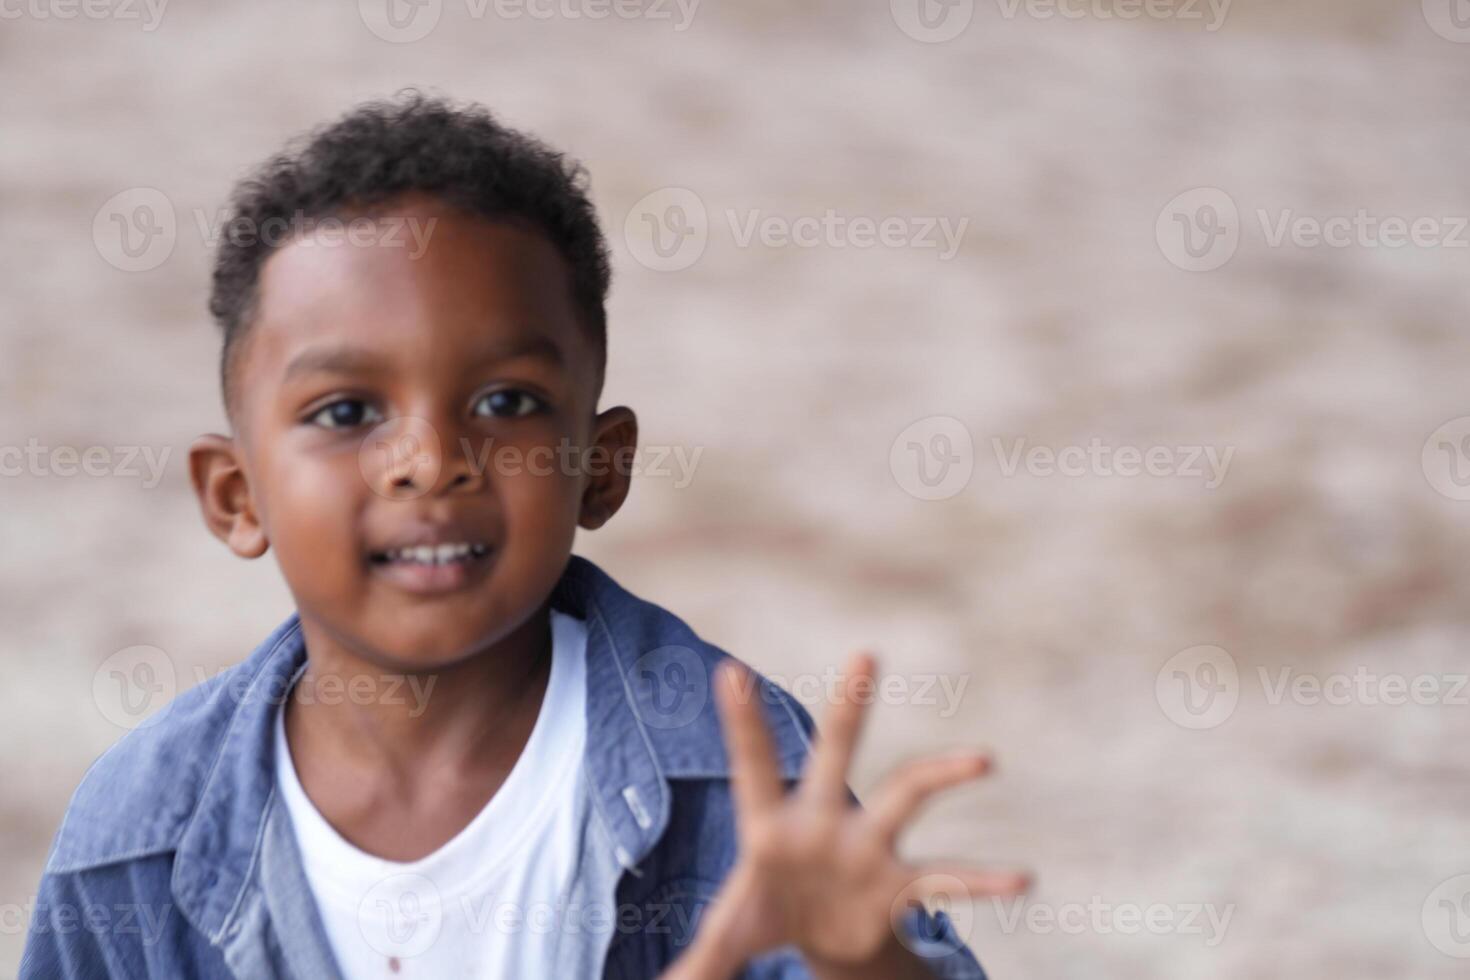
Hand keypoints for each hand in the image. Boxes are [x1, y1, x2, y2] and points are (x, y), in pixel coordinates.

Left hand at [666, 653, 1028, 979]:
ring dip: (941, 775)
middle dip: (850, 707)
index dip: (741, 722)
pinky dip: (983, 881)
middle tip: (864, 654)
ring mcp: (866, 844)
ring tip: (982, 759)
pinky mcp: (898, 883)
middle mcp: (823, 818)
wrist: (816, 936)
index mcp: (769, 821)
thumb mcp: (731, 933)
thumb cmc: (764, 912)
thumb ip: (704, 957)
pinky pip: (945, 878)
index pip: (752, 764)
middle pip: (836, 752)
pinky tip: (1021, 879)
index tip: (729, 671)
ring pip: (905, 795)